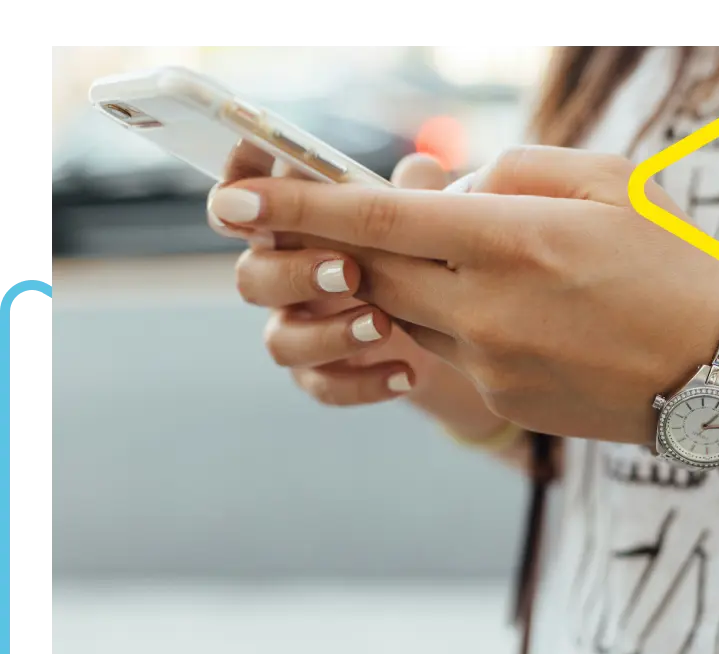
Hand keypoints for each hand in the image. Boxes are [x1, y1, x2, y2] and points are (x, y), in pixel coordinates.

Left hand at [207, 145, 718, 442]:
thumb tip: (445, 189)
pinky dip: (462, 321)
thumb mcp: (609, 182)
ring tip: (487, 264)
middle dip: (349, 244)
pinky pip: (452, 352)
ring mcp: (491, 364)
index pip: (377, 219)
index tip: (234, 201)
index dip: (298, 207)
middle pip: (374, 270)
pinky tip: (525, 314)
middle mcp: (487, 307)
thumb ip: (512, 171)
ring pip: (410, 312)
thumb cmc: (676, 264)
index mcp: (512, 239)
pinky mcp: (502, 400)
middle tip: (345, 224)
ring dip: (418, 281)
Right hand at [210, 145, 452, 405]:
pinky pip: (322, 386)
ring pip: (280, 341)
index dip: (236, 189)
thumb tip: (421, 169)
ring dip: (328, 334)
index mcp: (295, 224)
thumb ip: (416, 193)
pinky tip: (407, 373)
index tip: (251, 190)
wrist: (448, 327)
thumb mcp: (425, 218)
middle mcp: (284, 275)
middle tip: (349, 270)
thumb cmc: (419, 251)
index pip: (245, 201)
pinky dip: (362, 382)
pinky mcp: (322, 373)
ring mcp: (299, 328)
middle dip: (294, 273)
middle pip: (251, 276)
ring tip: (383, 325)